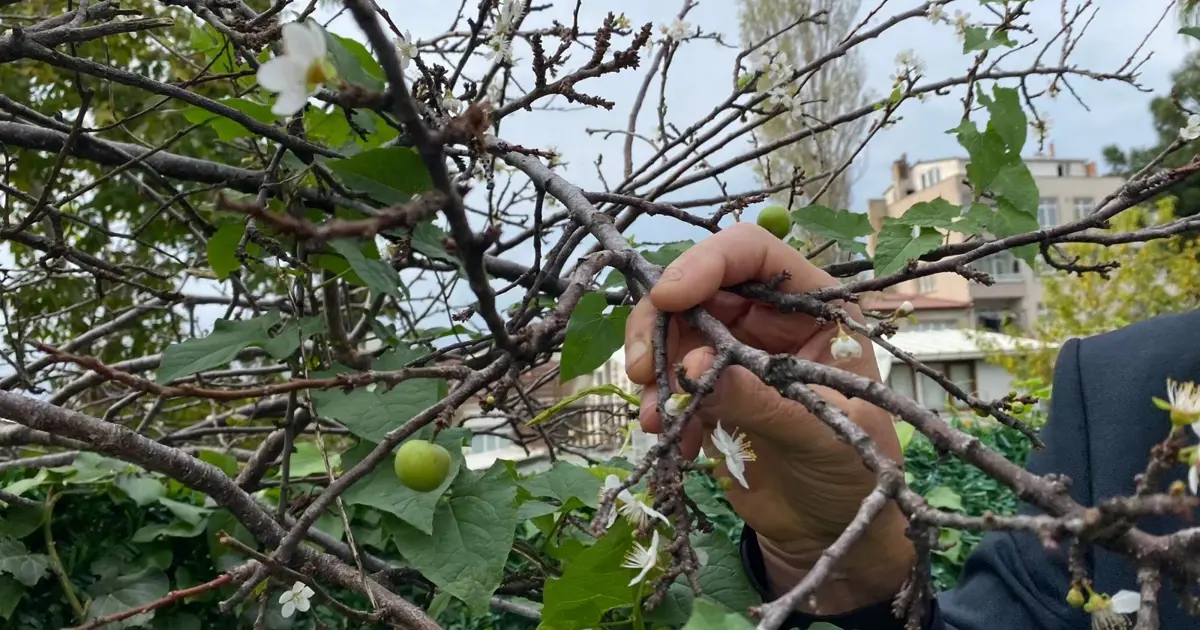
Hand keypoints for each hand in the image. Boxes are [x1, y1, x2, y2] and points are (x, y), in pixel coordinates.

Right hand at [623, 223, 914, 613]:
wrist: (832, 529)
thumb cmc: (854, 472)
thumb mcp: (819, 433)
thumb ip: (761, 399)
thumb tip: (694, 368)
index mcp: (811, 307)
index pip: (751, 254)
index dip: (706, 263)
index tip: (668, 297)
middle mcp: (767, 319)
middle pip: (695, 287)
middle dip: (660, 321)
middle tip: (643, 368)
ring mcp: (733, 353)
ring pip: (672, 332)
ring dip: (654, 370)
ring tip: (656, 418)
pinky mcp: (707, 391)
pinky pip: (666, 380)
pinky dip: (658, 404)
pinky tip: (674, 440)